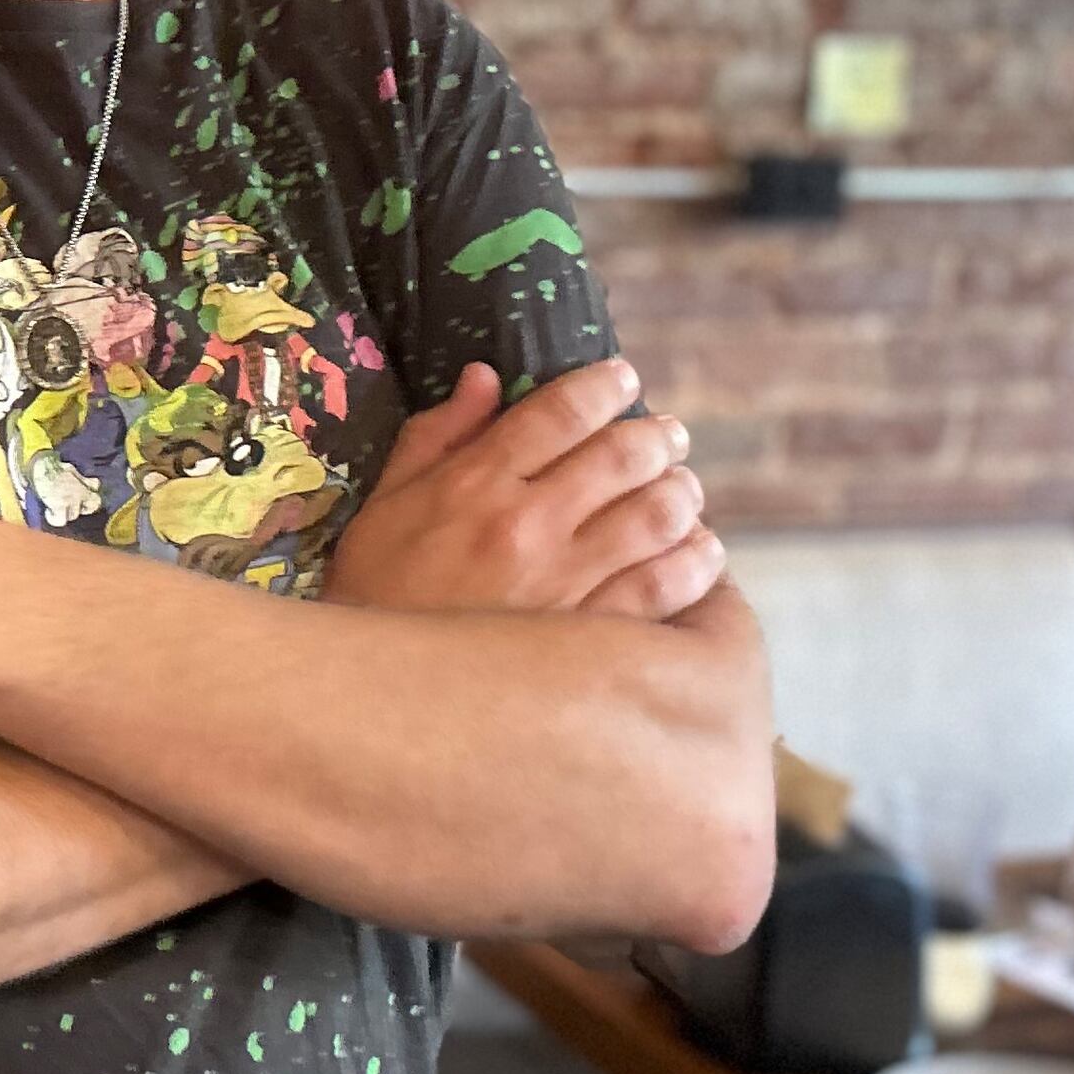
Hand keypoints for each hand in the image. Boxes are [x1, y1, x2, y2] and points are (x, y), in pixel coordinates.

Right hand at [322, 357, 725, 621]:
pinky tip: (698, 550)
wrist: (374, 696)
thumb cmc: (377, 594)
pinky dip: (694, 560)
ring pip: (656, 514)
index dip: (604, 385)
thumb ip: (437, 437)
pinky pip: (666, 586)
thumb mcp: (386, 505)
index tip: (624, 379)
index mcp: (474, 484)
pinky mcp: (591, 637)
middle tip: (667, 434)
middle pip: (621, 455)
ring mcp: (564, 582)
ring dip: (681, 490)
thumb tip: (486, 377)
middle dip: (656, 435)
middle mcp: (526, 524)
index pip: (559, 412)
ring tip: (683, 487)